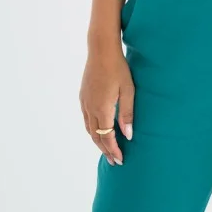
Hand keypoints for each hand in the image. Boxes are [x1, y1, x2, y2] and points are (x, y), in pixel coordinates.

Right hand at [79, 46, 134, 165]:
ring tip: (107, 150)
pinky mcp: (83, 96)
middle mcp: (90, 108)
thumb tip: (128, 135)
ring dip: (98, 141)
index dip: (113, 150)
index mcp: (102, 108)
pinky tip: (98, 131)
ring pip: (89, 129)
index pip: (107, 137)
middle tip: (114, 161)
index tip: (120, 160)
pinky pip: (86, 119)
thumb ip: (127, 114)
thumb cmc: (118, 68)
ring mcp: (84, 102)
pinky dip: (92, 130)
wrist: (101, 50)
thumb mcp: (128, 90)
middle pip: (96, 136)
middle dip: (105, 150)